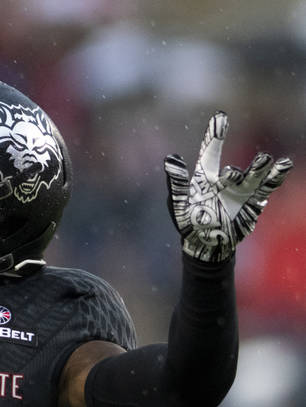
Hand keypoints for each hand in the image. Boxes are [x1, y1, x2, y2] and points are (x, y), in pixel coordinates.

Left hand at [164, 111, 292, 261]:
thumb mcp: (178, 203)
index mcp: (204, 177)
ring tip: (264, 161)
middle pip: (234, 170)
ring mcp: (241, 190)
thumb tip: (170, 158)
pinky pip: (267, 186)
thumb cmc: (188, 221)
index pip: (210, 152)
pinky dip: (275, 176)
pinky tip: (283, 165)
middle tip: (229, 175)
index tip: (220, 115)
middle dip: (234, 172)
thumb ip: (177, 182)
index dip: (214, 135)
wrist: (206, 243)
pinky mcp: (253, 202)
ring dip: (258, 169)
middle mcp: (225, 181)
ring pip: (253, 175)